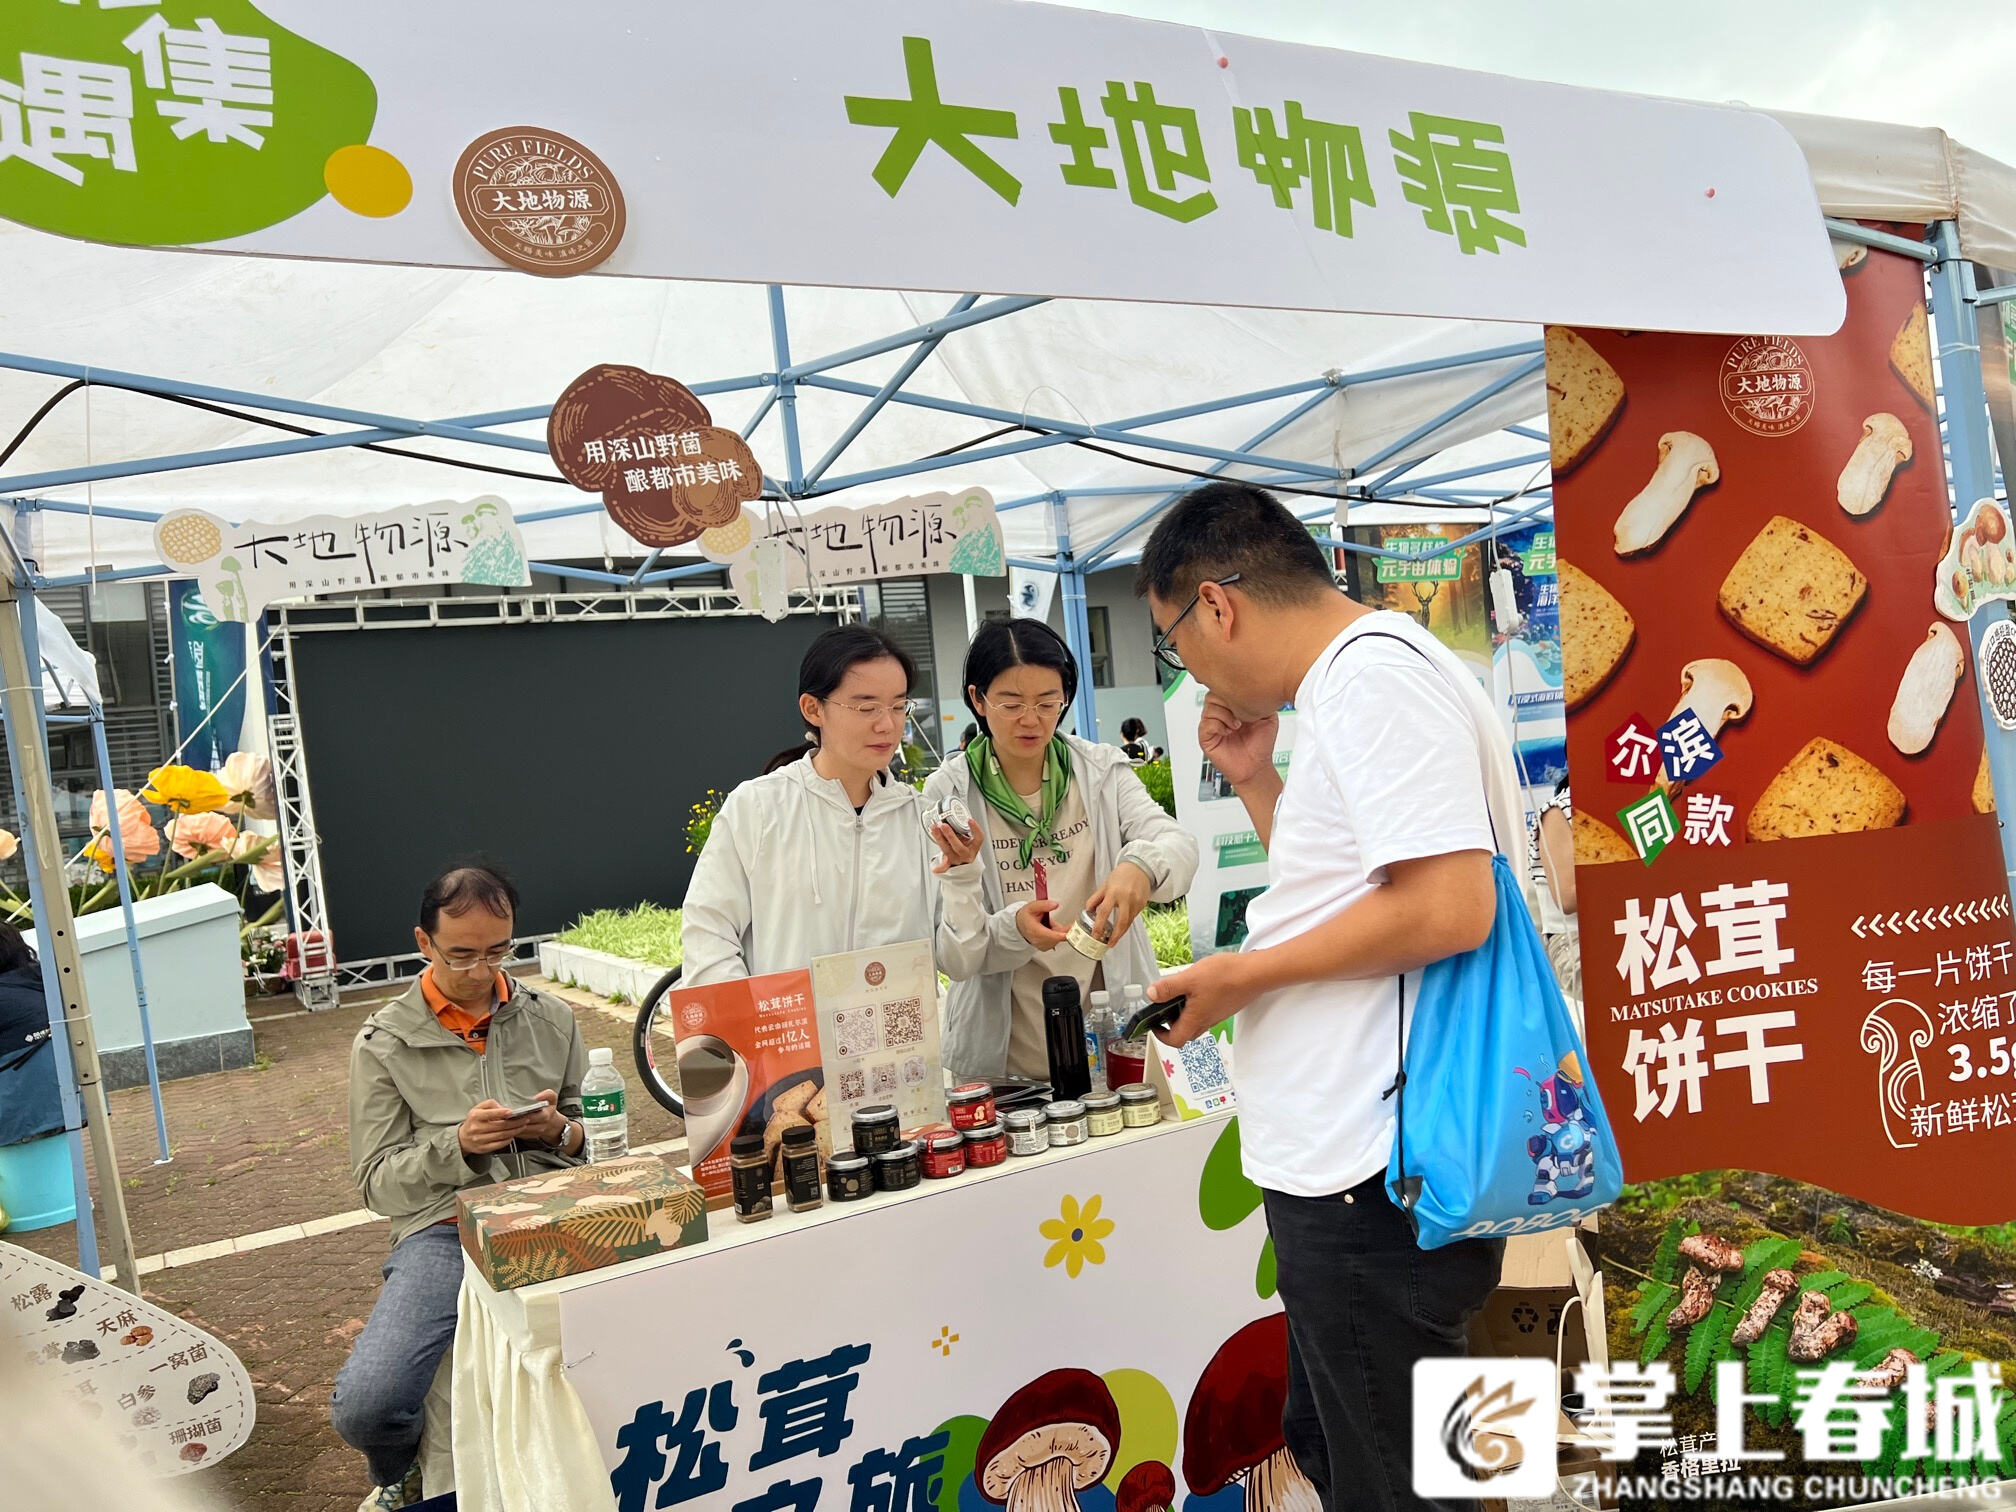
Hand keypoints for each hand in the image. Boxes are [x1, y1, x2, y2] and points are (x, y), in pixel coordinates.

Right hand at [459, 1091, 557, 1155]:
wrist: (463, 1138)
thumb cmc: (474, 1121)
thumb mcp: (478, 1108)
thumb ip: (491, 1105)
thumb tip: (504, 1108)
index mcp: (475, 1116)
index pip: (490, 1114)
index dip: (502, 1113)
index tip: (512, 1112)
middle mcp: (476, 1128)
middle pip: (500, 1126)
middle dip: (515, 1122)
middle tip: (525, 1119)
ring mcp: (479, 1140)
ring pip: (501, 1135)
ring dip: (514, 1131)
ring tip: (522, 1126)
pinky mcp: (483, 1148)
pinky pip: (499, 1144)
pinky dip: (508, 1140)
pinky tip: (513, 1135)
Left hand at [930, 820, 982, 873]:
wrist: (963, 861)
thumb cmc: (965, 846)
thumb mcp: (968, 838)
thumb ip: (962, 829)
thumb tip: (952, 815)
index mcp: (974, 847)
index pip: (979, 838)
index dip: (975, 829)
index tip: (970, 820)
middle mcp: (966, 854)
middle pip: (959, 847)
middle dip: (950, 835)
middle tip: (944, 825)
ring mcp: (957, 859)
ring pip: (948, 850)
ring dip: (939, 839)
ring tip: (934, 828)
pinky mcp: (949, 863)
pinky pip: (945, 866)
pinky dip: (940, 867)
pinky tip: (935, 869)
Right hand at [1016, 897, 1070, 950]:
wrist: (1019, 925)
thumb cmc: (1025, 917)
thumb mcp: (1032, 906)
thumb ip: (1044, 904)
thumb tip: (1055, 905)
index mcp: (1034, 931)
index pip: (1051, 935)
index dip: (1063, 933)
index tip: (1072, 929)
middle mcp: (1038, 941)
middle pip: (1057, 938)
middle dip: (1063, 929)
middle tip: (1068, 923)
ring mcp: (1042, 945)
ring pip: (1058, 939)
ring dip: (1059, 931)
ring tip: (1049, 924)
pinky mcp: (1045, 947)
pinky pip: (1056, 941)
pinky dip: (1056, 935)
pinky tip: (1050, 929)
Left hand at [1085, 861, 1151, 946]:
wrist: (1139, 868)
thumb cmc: (1120, 876)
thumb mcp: (1105, 885)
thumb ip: (1096, 898)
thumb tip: (1087, 910)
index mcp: (1113, 892)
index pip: (1104, 912)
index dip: (1099, 925)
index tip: (1096, 935)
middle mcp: (1126, 898)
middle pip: (1121, 922)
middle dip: (1115, 936)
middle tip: (1109, 944)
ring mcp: (1136, 902)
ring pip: (1128, 923)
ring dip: (1121, 933)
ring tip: (1114, 940)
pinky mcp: (1142, 905)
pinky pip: (1133, 918)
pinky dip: (1127, 924)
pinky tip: (1122, 928)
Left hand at [1148, 954, 1262, 1045]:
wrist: (1255, 973)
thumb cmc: (1227, 977)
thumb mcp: (1189, 978)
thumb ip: (1168, 988)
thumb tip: (1151, 995)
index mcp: (1195, 1019)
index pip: (1174, 1040)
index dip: (1160, 1035)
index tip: (1153, 1024)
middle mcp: (1207, 1021)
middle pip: (1185, 1033)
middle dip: (1171, 1023)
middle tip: (1164, 1008)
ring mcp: (1217, 1014)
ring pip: (1196, 1021)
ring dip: (1184, 1012)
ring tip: (1180, 992)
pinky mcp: (1224, 1006)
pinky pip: (1206, 1011)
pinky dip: (1196, 1004)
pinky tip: (1197, 987)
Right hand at [1199, 693, 1279, 789]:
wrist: (1256, 767)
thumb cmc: (1260, 745)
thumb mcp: (1268, 715)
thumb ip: (1262, 699)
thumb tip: (1260, 686)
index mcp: (1231, 706)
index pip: (1224, 686)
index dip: (1234, 690)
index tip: (1246, 700)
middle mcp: (1220, 713)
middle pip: (1214, 693)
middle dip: (1229, 701)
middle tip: (1241, 713)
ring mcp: (1211, 724)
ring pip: (1209, 706)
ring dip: (1226, 715)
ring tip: (1237, 725)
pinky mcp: (1206, 737)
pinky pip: (1206, 724)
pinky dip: (1219, 726)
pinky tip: (1229, 732)